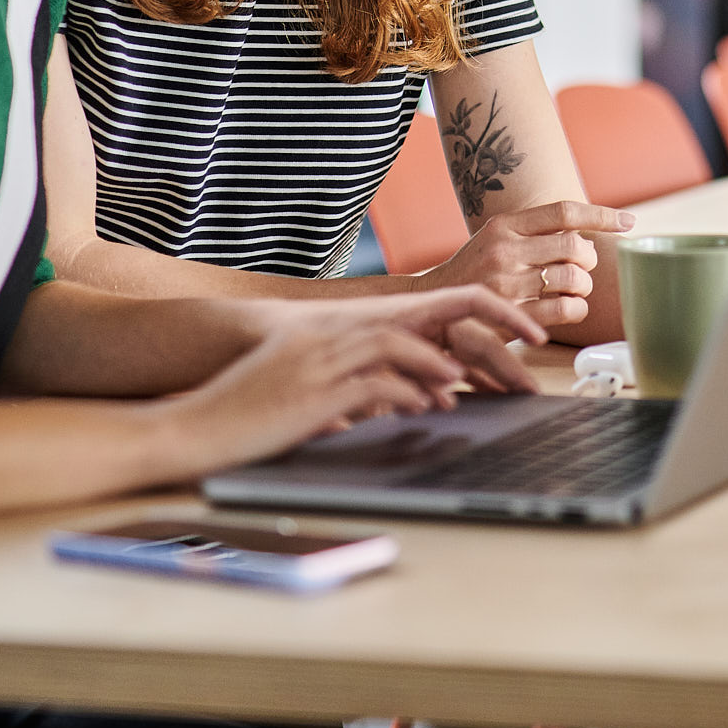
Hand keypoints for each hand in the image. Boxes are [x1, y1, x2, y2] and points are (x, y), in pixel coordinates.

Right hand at [170, 287, 547, 471]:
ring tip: (470, 387)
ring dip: (441, 364)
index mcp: (346, 328)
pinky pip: (373, 382)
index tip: (526, 332)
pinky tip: (427, 408)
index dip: (484, 312)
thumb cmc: (254, 412)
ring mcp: (326, 359)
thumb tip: (416, 397)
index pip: (430, 304)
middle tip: (530, 353)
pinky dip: (405, 392)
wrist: (197, 424)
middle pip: (430, 317)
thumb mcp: (316, 389)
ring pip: (402, 344)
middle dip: (486, 332)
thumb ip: (366, 385)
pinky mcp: (315, 389)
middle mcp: (339, 334)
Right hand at [424, 200, 635, 328]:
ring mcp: (508, 285)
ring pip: (575, 278)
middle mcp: (505, 251)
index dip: (602, 216)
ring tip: (573, 288)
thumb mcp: (495, 238)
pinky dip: (578, 309)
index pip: (563, 212)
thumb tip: (588, 230)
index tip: (629, 222)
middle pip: (575, 246)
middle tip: (581, 266)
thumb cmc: (475, 270)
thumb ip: (534, 232)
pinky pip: (567, 309)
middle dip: (589, 258)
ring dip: (583, 285)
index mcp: (504, 226)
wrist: (432, 305)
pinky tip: (569, 308)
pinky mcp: (512, 316)